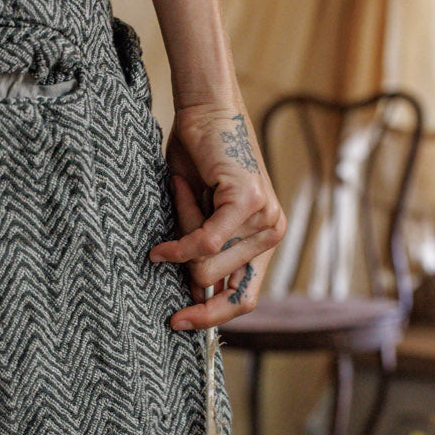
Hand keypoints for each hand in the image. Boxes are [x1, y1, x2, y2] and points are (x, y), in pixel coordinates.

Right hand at [148, 103, 285, 330]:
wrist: (206, 112)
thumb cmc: (198, 162)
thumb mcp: (199, 219)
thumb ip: (202, 256)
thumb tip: (192, 295)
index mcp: (264, 241)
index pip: (244, 299)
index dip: (210, 317)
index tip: (177, 322)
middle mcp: (273, 233)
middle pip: (215, 283)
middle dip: (184, 259)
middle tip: (182, 214)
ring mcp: (265, 219)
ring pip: (205, 264)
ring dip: (181, 237)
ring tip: (186, 199)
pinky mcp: (249, 203)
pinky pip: (204, 244)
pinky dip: (178, 245)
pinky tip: (161, 247)